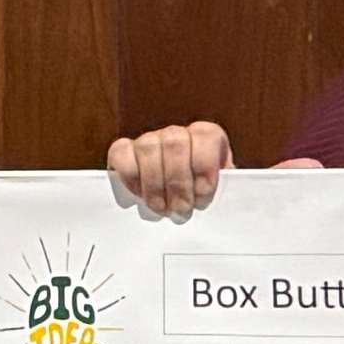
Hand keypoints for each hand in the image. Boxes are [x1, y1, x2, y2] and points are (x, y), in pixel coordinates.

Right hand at [104, 120, 231, 218]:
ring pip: (148, 148)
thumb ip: (221, 189)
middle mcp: (177, 133)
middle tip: (181, 209)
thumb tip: (221, 202)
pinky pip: (121, 153)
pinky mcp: (124, 150)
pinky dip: (130, 176)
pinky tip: (140, 195)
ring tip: (162, 208)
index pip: (206, 136)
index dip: (204, 165)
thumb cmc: (198, 197)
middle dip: (178, 182)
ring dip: (154, 184)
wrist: (177, 202)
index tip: (202, 194)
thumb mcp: (217, 191)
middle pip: (174, 144)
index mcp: (206, 136)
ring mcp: (149, 139)